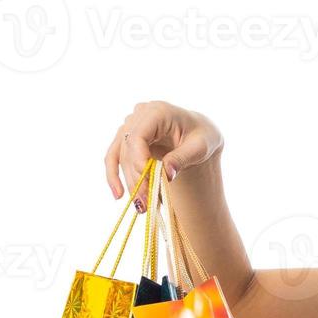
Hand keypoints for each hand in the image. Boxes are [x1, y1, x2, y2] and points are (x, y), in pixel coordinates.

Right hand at [104, 101, 223, 210]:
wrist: (199, 134)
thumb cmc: (203, 137)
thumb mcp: (201, 147)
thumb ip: (183, 158)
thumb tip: (167, 174)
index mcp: (158, 111)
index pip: (138, 134)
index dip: (138, 158)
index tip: (146, 179)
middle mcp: (140, 115)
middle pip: (128, 148)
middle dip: (136, 177)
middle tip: (146, 202)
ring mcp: (130, 125)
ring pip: (120, 156)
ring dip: (129, 182)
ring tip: (141, 205)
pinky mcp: (126, 138)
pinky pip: (115, 157)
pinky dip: (115, 176)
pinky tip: (118, 195)